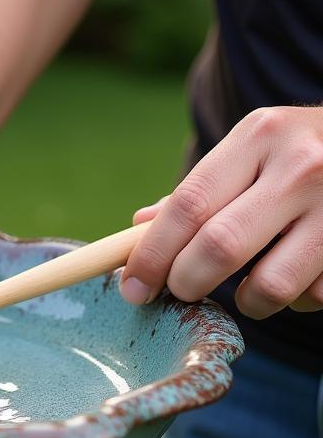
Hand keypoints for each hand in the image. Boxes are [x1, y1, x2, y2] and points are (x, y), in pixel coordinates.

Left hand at [121, 105, 322, 317]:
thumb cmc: (295, 153)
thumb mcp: (249, 150)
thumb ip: (196, 192)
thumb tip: (138, 230)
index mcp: (259, 135)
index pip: (188, 206)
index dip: (151, 256)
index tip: (133, 288)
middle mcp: (302, 164)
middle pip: (219, 248)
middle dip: (186, 283)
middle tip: (180, 291)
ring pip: (270, 285)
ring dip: (246, 302)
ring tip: (245, 290)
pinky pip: (313, 295)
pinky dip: (295, 301)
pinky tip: (297, 278)